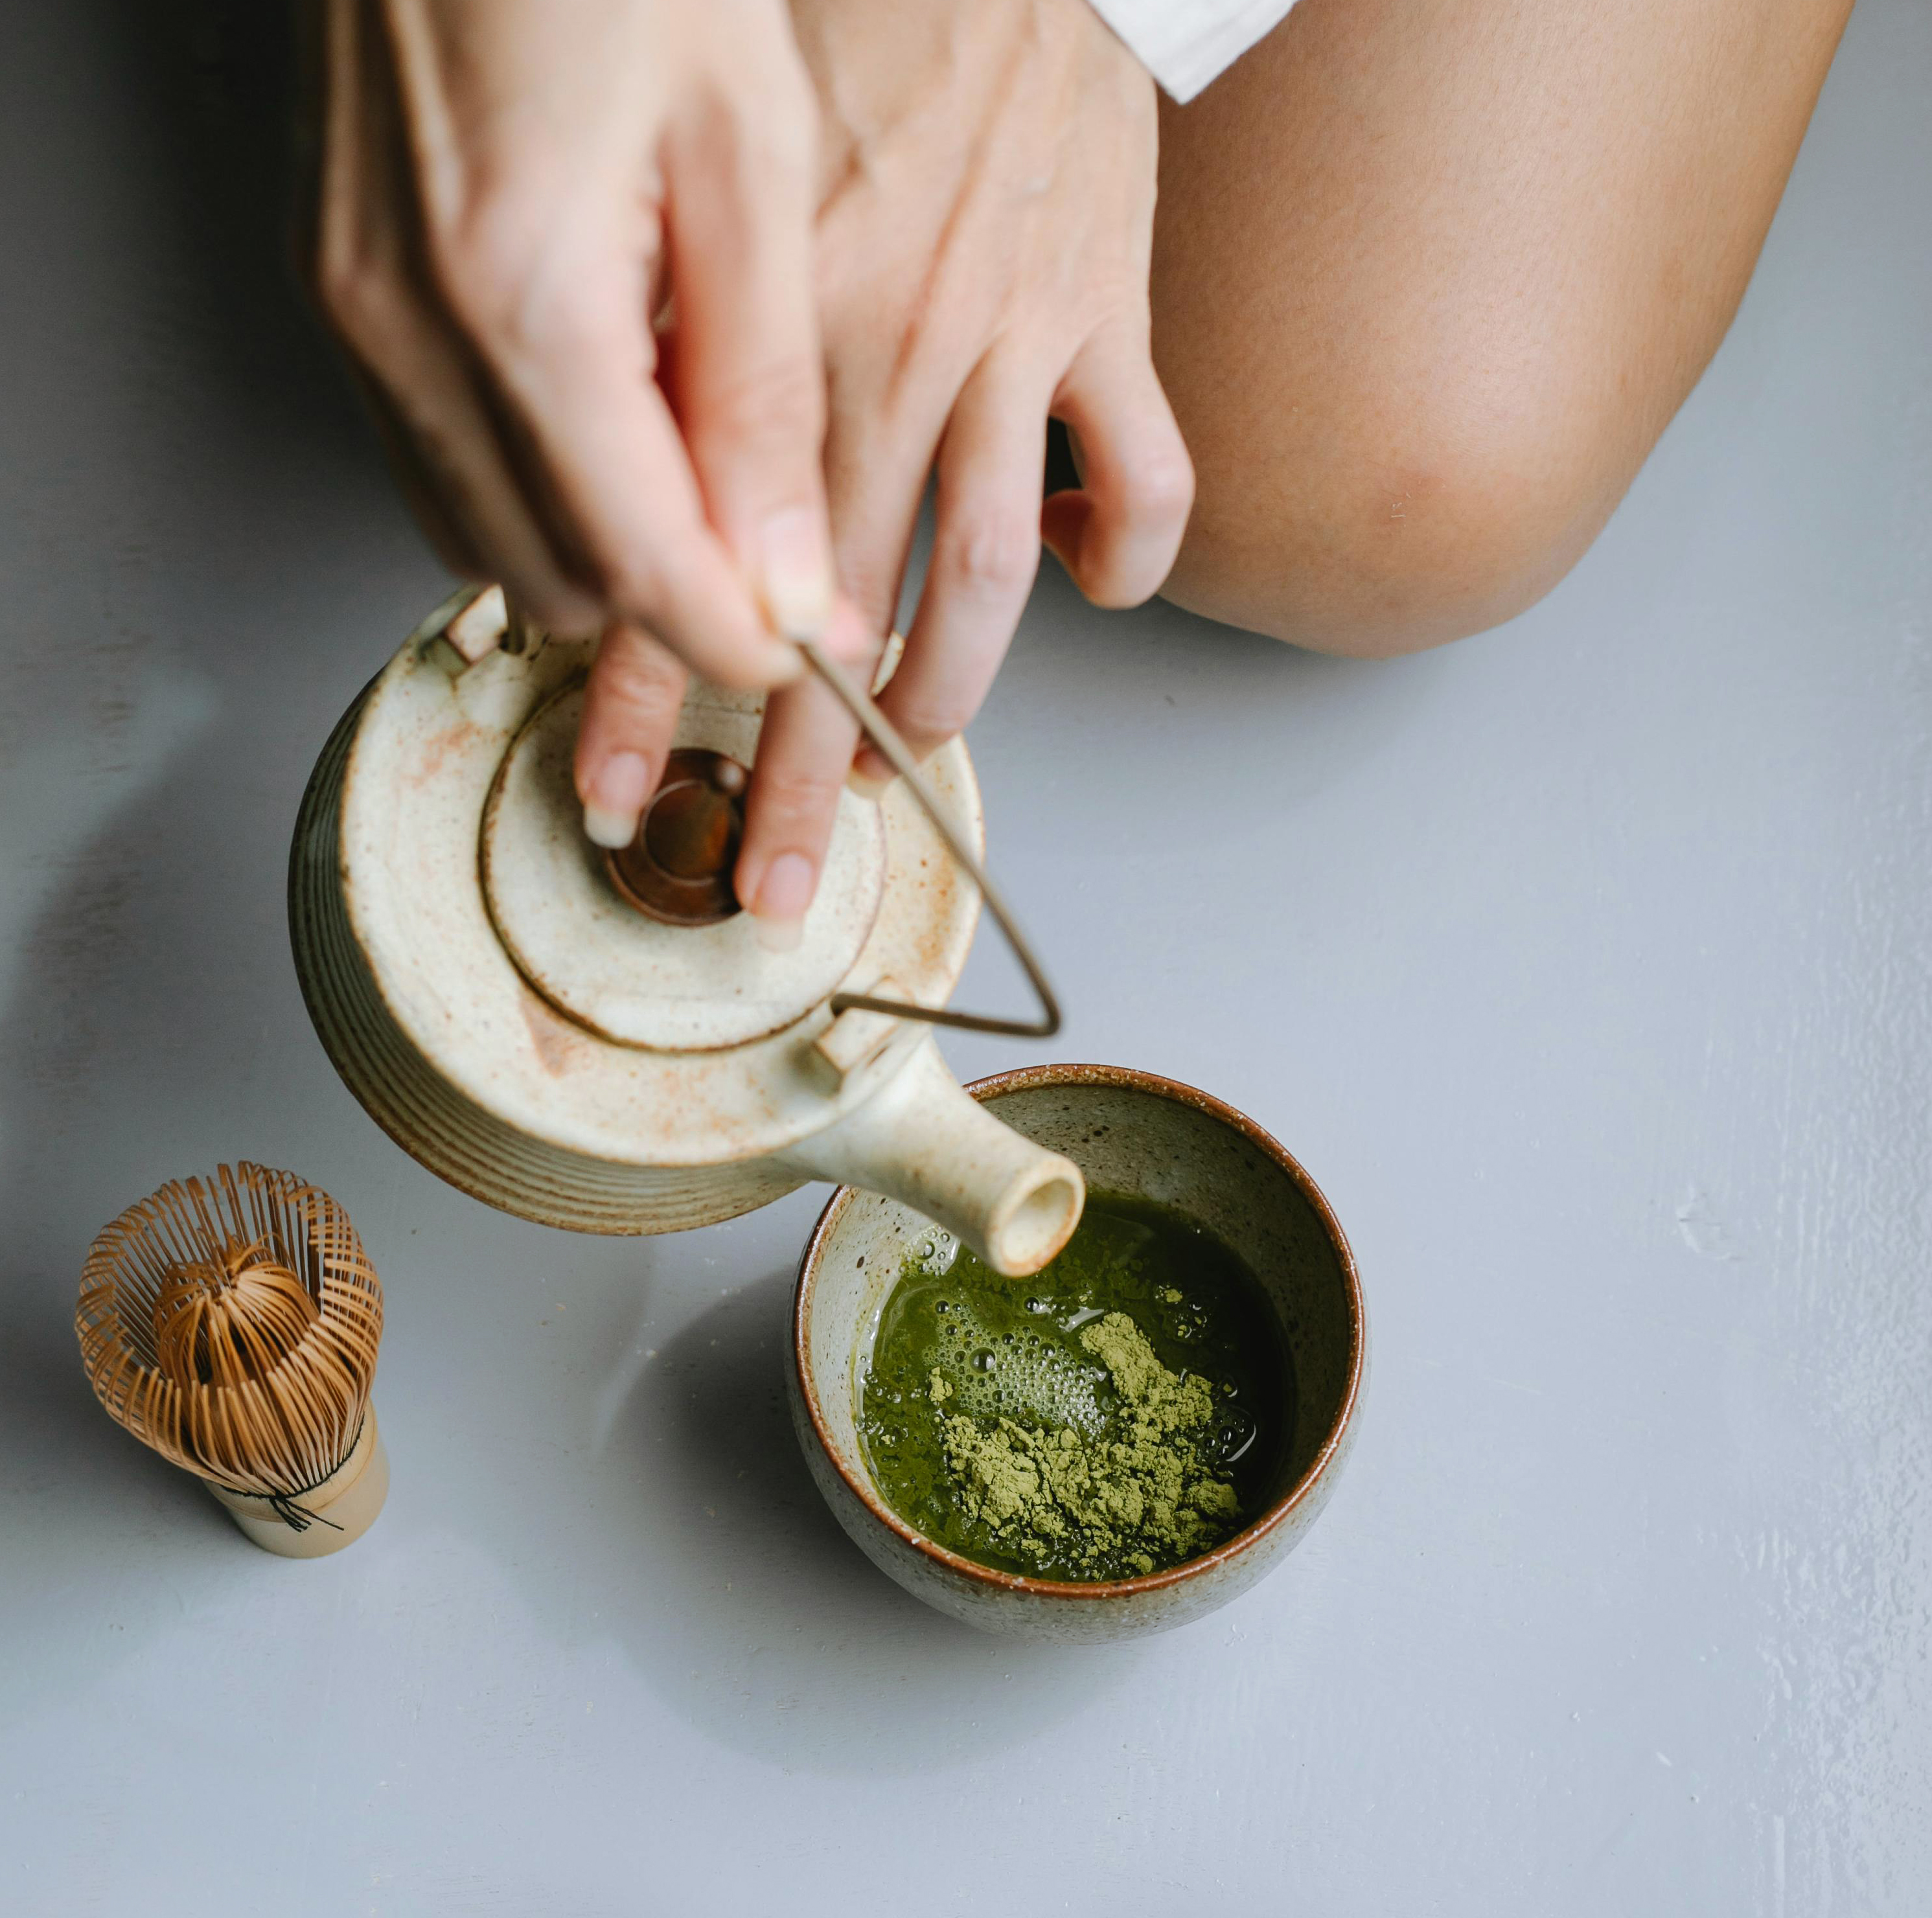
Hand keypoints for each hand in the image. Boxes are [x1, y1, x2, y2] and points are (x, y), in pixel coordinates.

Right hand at [308, 0, 835, 845]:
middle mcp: (411, 328)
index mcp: (528, 302)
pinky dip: (534, 475)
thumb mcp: (751, 156)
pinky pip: (438, 460)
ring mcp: (356, 313)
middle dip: (674, 592)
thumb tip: (789, 576)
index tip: (821, 642)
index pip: (644, 571)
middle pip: (561, 584)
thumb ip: (765, 390)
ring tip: (690, 449)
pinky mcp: (338, 290)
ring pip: (489, 542)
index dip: (746, 638)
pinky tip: (606, 399)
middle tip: (770, 533)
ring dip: (600, 541)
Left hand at [577, 0, 1194, 934]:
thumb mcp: (712, 186)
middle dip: (801, 772)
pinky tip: (1096, 583)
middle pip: (835, 625)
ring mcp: (1009, 349)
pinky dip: (1127, 557)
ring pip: (982, 586)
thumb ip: (677, 349)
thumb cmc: (841, 29)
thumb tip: (635, 490)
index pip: (698, 563)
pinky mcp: (1109, 321)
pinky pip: (1143, 484)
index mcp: (773, 340)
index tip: (622, 792)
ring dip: (949, 694)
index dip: (655, 698)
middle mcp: (886, 365)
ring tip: (921, 745)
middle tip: (775, 875)